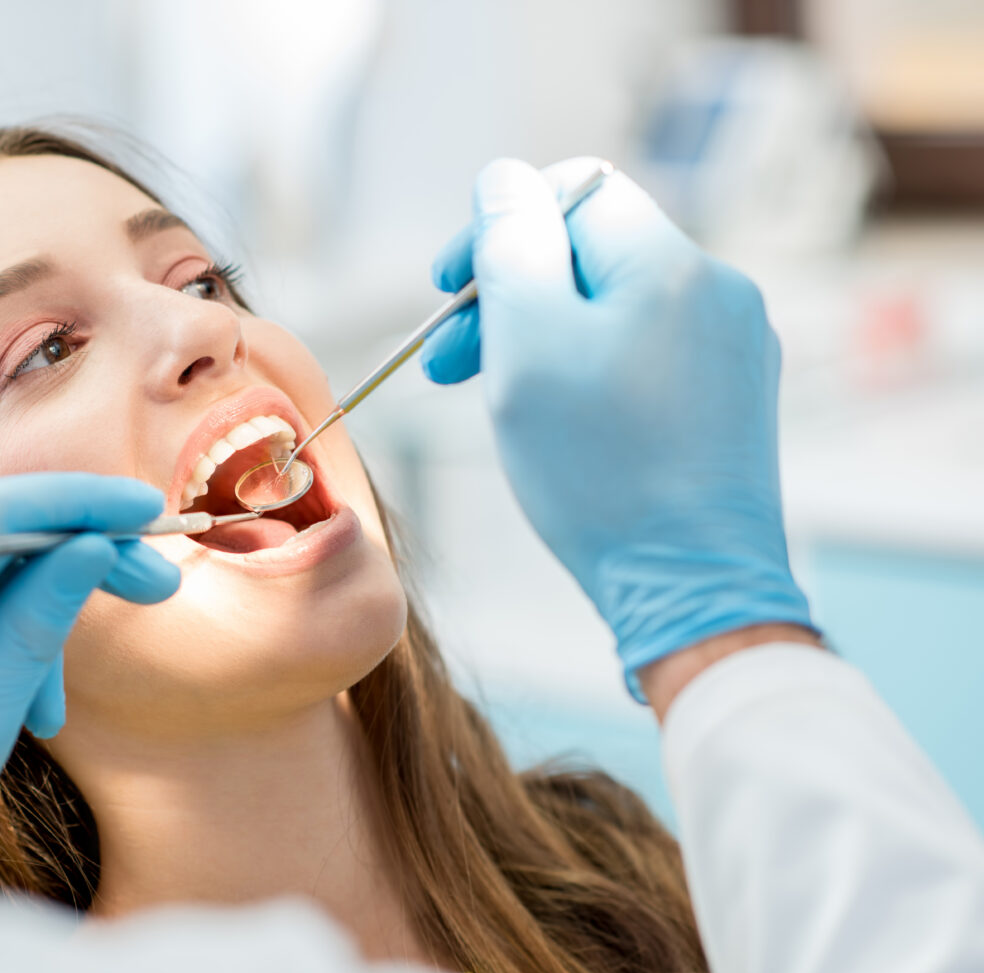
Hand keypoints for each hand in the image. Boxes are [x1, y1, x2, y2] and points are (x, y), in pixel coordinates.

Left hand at [0, 473, 179, 863]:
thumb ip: (35, 624)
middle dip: (85, 557)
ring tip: (51, 719)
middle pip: (7, 525)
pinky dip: (4, 641)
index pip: (8, 507)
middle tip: (158, 589)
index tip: (150, 510)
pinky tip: (18, 715)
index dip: (86, 502)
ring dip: (41, 622)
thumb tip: (92, 547)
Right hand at [421, 158, 813, 698]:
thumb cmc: (600, 471)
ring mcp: (734, 345)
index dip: (498, 227)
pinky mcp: (733, 397)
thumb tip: (503, 179)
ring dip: (544, 336)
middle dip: (511, 293)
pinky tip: (560, 423)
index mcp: (669, 264)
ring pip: (615, 306)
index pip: (573, 191)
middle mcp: (717, 290)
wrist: (691, 584)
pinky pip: (646, 352)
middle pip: (592, 253)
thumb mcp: (529, 345)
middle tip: (450, 361)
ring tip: (498, 396)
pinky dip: (591, 370)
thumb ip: (511, 246)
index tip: (446, 287)